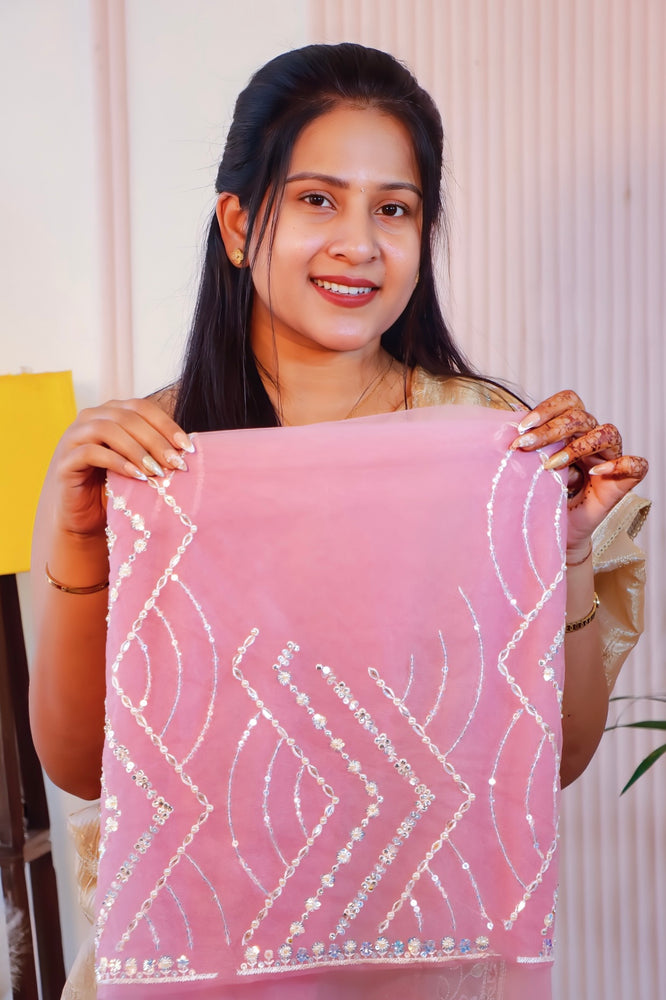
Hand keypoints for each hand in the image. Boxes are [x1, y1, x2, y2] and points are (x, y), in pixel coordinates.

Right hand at [49, 397, 192, 538]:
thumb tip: (188, 447)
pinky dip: (117, 462)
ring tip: (157, 471)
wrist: (86, 517)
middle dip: (156, 440)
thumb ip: (155, 450)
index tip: (188, 448)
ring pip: (107, 430)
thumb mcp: (140, 464)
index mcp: (111, 412)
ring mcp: (74, 437)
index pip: (141, 408)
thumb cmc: (117, 487)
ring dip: (137, 450)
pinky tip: (136, 476)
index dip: (166, 424)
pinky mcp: (65, 460)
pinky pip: (91, 452)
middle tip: (175, 463)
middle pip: (127, 417)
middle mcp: (90, 417)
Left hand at [510, 390, 647, 556]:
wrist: (554, 531)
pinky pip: (635, 464)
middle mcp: (593, 439)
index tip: (522, 428)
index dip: (547, 409)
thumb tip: (502, 431)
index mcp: (572, 430)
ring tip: (551, 465)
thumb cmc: (542, 498)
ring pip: (608, 432)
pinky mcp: (623, 481)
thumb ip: (525, 449)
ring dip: (577, 446)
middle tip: (524, 446)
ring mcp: (610, 458)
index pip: (568, 402)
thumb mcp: (528, 470)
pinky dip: (617, 465)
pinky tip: (595, 471)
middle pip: (581, 416)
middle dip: (550, 430)